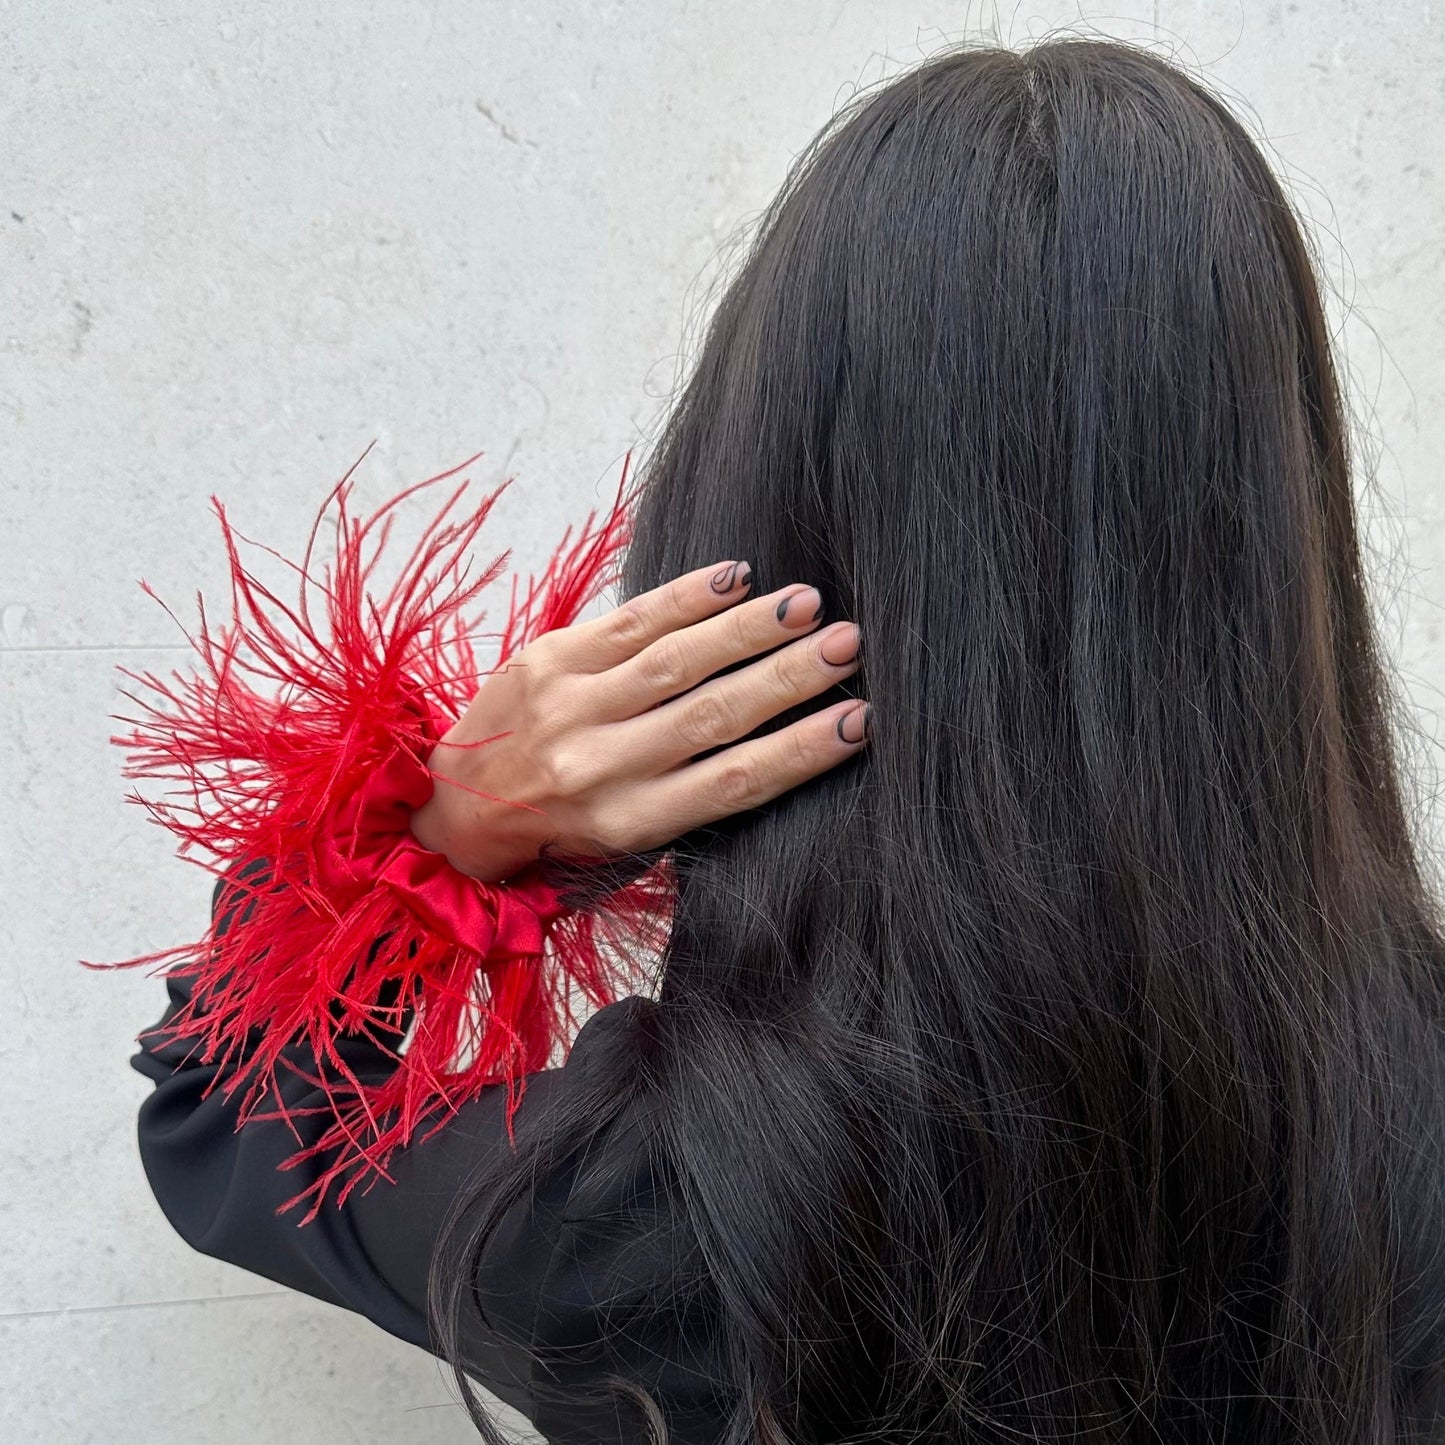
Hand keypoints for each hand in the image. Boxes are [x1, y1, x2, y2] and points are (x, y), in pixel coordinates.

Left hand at [407, 559, 868, 882]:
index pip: (733, 783)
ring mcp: (571, 708)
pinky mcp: (547, 660)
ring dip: (748, 629)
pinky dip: (685, 598)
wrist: (455, 805)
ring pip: (675, 661)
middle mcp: (600, 766)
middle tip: (851, 645)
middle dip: (790, 678)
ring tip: (808, 602)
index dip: (802, 752)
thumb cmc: (560, 823)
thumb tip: (784, 736)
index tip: (859, 722)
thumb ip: (689, 793)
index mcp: (630, 821)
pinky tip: (736, 577)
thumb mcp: (624, 835)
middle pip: (715, 715)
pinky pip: (628, 622)